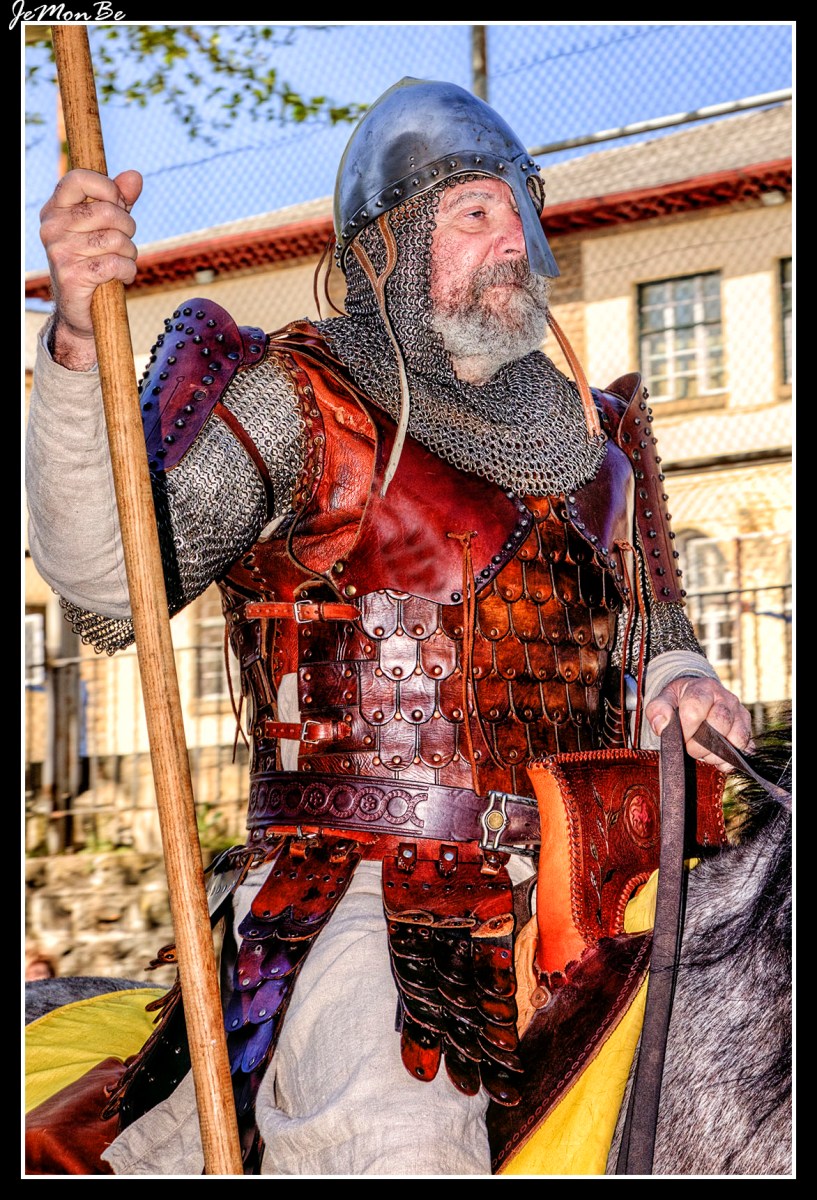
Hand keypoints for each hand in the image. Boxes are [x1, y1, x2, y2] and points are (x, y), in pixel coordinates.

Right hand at [39, 168, 141, 368]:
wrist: (80, 311)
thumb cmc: (94, 262)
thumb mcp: (106, 227)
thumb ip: (119, 200)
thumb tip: (135, 176)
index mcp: (56, 209)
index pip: (78, 178)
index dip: (108, 188)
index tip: (119, 204)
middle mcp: (52, 227)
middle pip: (107, 211)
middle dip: (128, 228)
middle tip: (126, 242)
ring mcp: (60, 252)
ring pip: (115, 239)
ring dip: (130, 253)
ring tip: (123, 261)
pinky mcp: (72, 276)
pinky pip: (115, 263)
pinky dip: (128, 271)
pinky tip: (122, 276)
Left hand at [645, 675, 753, 771]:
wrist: (699, 697)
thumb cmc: (681, 700)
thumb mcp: (664, 699)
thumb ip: (657, 710)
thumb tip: (662, 726)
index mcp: (704, 688)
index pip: (696, 710)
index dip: (686, 729)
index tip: (680, 737)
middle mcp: (727, 699)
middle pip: (720, 725)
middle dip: (701, 744)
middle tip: (690, 747)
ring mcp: (740, 714)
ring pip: (736, 739)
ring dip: (716, 753)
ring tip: (703, 752)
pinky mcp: (747, 730)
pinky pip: (746, 749)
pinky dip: (730, 760)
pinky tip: (716, 758)